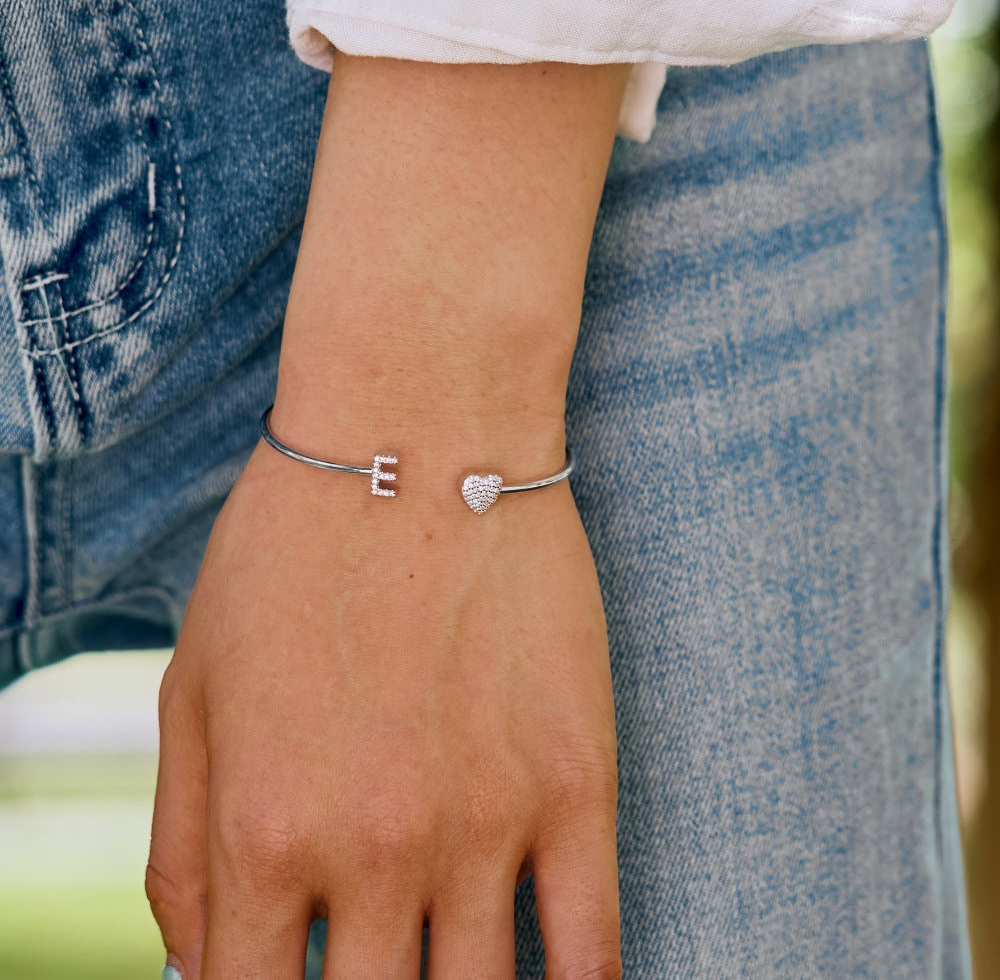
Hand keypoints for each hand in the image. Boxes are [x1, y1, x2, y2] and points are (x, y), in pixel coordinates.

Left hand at [145, 435, 621, 977]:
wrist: (420, 431)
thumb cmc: (293, 547)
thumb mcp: (189, 686)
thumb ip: (179, 851)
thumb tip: (202, 974)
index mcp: (262, 833)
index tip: (293, 978)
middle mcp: (372, 850)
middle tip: (374, 958)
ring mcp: (487, 823)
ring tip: (441, 959)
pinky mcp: (578, 784)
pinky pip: (593, 951)